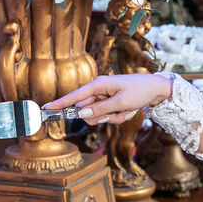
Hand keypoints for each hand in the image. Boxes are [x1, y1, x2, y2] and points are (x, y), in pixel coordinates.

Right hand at [44, 73, 172, 124]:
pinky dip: (118, 116)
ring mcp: (104, 96)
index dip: (60, 103)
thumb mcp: (121, 102)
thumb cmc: (140, 91)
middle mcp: (98, 89)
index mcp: (98, 84)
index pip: (74, 96)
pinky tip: (129, 109)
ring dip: (113, 117)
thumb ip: (100, 109)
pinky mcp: (109, 101)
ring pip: (98, 116)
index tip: (46, 108)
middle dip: (102, 117)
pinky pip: (108, 115)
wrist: (156, 88)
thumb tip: (81, 114)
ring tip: (127, 109)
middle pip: (87, 111)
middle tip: (118, 112)